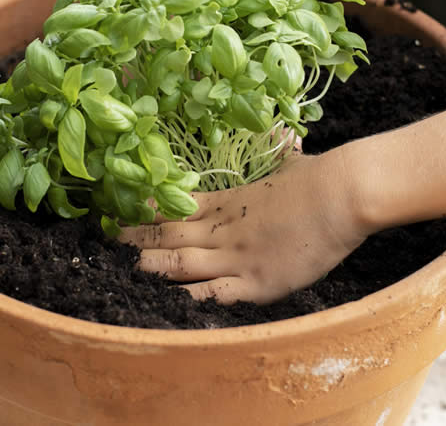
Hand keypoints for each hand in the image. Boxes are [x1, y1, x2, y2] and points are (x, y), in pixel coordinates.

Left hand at [118, 150, 371, 304]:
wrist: (342, 193)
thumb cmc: (319, 177)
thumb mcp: (289, 165)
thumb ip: (281, 160)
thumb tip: (288, 143)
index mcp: (229, 201)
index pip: (177, 208)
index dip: (147, 212)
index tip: (121, 211)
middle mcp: (224, 230)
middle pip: (168, 236)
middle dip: (134, 239)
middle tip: (103, 241)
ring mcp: (236, 257)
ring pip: (179, 264)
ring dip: (148, 266)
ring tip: (117, 269)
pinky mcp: (255, 283)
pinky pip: (212, 295)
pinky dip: (187, 299)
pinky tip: (163, 303)